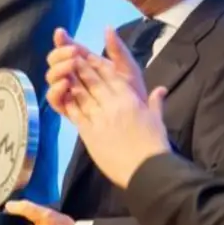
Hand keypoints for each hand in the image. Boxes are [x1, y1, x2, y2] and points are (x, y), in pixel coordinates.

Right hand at [46, 28, 146, 116]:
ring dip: (57, 70)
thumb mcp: (129, 70)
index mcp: (90, 65)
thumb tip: (107, 27)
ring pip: (52, 79)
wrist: (138, 124)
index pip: (70, 49)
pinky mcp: (68, 110)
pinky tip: (66, 85)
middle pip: (56, 62)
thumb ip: (118, 50)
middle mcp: (77, 77)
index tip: (61, 33)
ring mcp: (71, 94)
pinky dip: (56, 91)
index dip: (63, 40)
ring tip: (71, 68)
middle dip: (59, 55)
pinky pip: (54, 100)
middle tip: (73, 55)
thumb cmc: (135, 97)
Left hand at [63, 38, 169, 188]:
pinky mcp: (89, 133)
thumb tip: (161, 89)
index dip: (98, 64)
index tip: (88, 55)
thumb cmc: (154, 145)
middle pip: (93, 81)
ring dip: (71, 82)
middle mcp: (113, 104)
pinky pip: (76, 114)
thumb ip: (155, 102)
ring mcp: (99, 118)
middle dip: (81, 68)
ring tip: (63, 71)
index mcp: (130, 99)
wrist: (147, 169)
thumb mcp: (157, 120)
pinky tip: (62, 95)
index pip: (111, 76)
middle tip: (70, 56)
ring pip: (82, 95)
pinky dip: (68, 103)